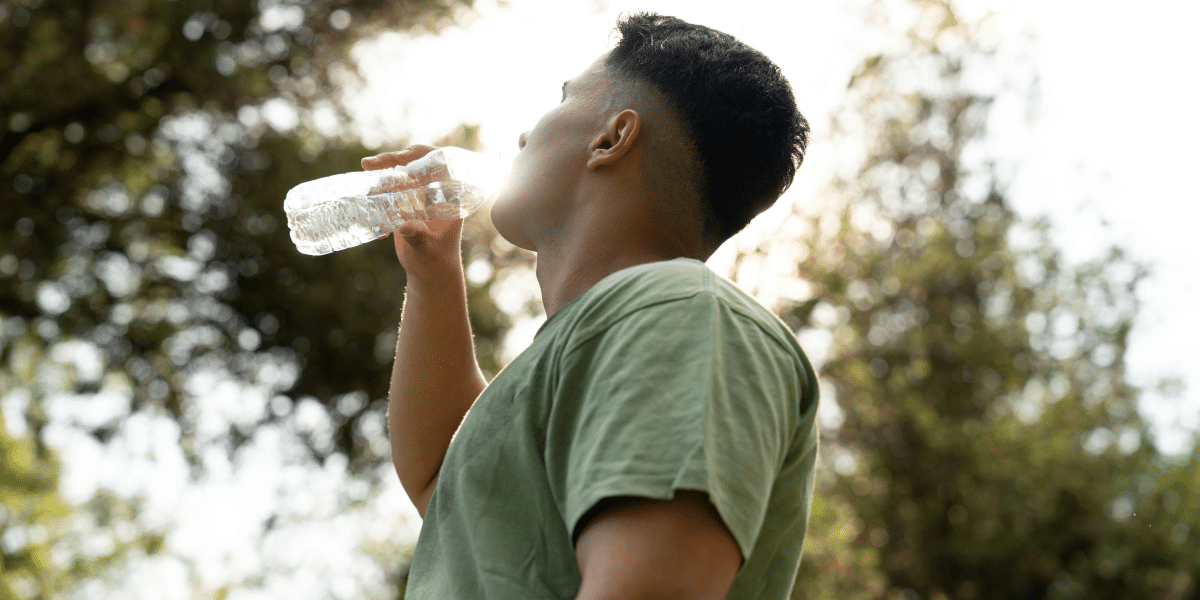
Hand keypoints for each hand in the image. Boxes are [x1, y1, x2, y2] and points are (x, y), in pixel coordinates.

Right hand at [362, 145, 464, 284]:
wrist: (430, 274)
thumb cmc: (435, 264)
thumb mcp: (426, 251)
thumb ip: (418, 239)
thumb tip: (406, 227)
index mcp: (449, 197)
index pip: (440, 163)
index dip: (421, 153)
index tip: (400, 157)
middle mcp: (435, 193)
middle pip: (415, 164)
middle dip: (391, 160)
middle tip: (367, 164)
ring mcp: (419, 198)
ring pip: (399, 176)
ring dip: (380, 181)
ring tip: (367, 194)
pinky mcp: (405, 206)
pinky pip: (388, 193)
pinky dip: (376, 201)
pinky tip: (378, 230)